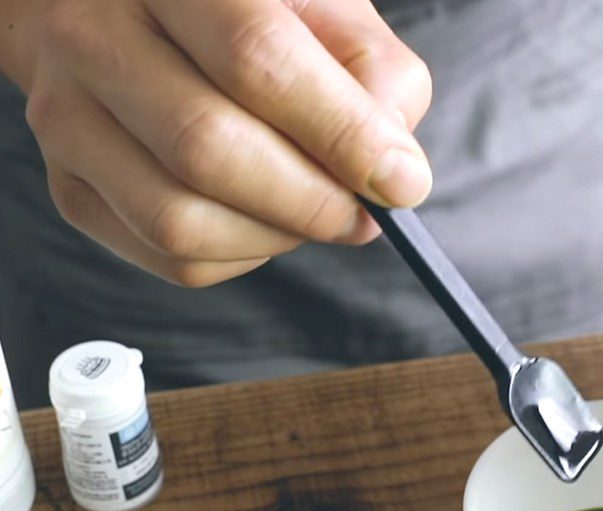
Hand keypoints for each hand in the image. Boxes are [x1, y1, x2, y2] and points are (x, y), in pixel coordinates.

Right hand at [0, 0, 431, 285]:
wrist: (120, 20)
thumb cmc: (238, 15)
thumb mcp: (318, 9)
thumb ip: (371, 73)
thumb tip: (391, 171)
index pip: (257, 59)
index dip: (341, 135)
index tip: (401, 184)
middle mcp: (94, 36)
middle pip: (207, 149)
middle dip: (310, 203)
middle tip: (360, 215)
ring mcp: (67, 118)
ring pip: (180, 222)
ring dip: (274, 239)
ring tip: (310, 215)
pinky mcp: (71, 188)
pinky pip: (170, 259)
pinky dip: (240, 258)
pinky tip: (259, 223)